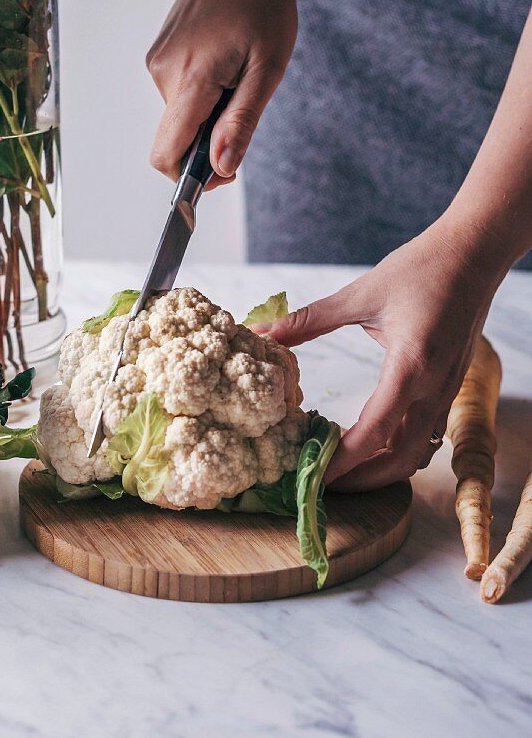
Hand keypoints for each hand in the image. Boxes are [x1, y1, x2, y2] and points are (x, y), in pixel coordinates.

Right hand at [146, 0, 296, 186]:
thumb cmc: (263, 2)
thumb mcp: (267, 68)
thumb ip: (240, 121)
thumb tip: (220, 169)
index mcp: (191, 78)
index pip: (166, 154)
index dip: (190, 177)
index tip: (224, 170)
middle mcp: (162, 72)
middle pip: (176, 138)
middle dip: (210, 138)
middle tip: (246, 99)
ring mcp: (157, 61)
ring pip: (180, 116)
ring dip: (210, 111)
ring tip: (239, 70)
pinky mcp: (159, 54)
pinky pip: (179, 95)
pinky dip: (203, 93)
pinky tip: (226, 59)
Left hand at [256, 220, 503, 488]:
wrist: (475, 252)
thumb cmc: (421, 268)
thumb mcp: (360, 294)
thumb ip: (308, 320)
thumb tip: (263, 332)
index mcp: (411, 366)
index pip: (375, 431)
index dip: (344, 460)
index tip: (313, 475)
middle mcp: (434, 387)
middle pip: (400, 459)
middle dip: (362, 480)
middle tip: (322, 484)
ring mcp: (448, 390)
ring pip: (418, 452)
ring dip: (381, 470)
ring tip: (342, 471)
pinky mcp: (452, 386)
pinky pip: (427, 433)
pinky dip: (399, 449)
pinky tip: (372, 443)